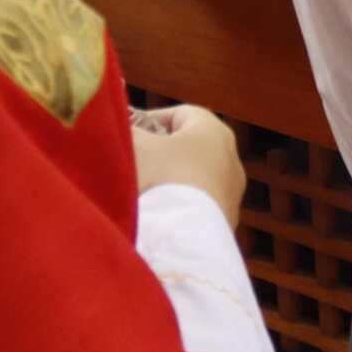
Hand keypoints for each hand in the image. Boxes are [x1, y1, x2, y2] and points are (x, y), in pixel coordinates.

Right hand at [132, 104, 247, 225]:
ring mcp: (230, 195)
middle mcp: (230, 160)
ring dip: (168, 182)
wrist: (184, 237)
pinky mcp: (224, 224)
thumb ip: (129, 131)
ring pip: (193, 179)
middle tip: (134, 158)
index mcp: (214, 132)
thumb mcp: (137, 146)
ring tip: (139, 191)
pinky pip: (196, 207)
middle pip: (189, 147)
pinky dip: (177, 206)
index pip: (182, 114)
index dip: (152, 118)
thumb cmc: (162, 179)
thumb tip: (121, 129)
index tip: (130, 128)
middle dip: (160, 151)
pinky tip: (156, 216)